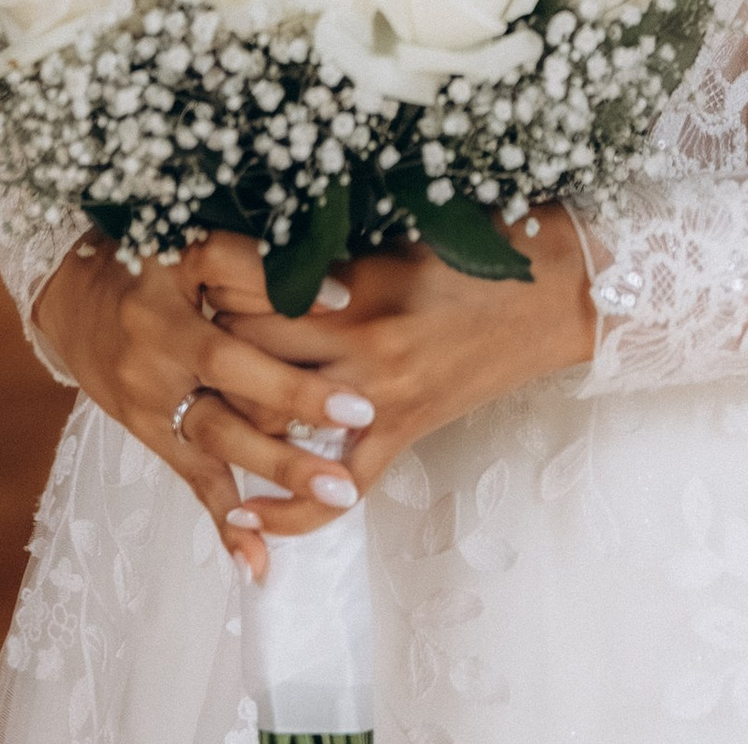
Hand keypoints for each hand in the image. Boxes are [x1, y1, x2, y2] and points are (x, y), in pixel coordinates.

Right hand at [31, 233, 376, 581]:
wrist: (72, 298)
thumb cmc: (152, 261)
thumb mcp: (190, 238)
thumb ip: (252, 256)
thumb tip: (338, 280)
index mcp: (174, 266)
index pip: (230, 267)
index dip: (285, 284)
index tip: (349, 299)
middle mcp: (158, 329)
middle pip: (227, 363)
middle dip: (295, 391)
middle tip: (362, 410)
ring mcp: (149, 386)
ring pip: (217, 430)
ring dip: (279, 463)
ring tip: (339, 491)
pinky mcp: (147, 429)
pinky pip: (191, 476)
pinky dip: (224, 519)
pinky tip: (260, 560)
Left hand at [207, 208, 594, 540]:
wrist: (553, 293)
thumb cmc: (481, 248)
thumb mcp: (398, 234)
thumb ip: (333, 252)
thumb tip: (268, 252)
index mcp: (355, 285)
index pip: (252, 293)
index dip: (216, 290)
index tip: (200, 282)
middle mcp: (360, 346)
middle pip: (251, 358)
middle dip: (214, 352)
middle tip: (195, 345)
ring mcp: (381, 398)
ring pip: (278, 423)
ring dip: (236, 421)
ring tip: (200, 412)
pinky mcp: (403, 435)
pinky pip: (337, 491)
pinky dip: (289, 512)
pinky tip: (244, 512)